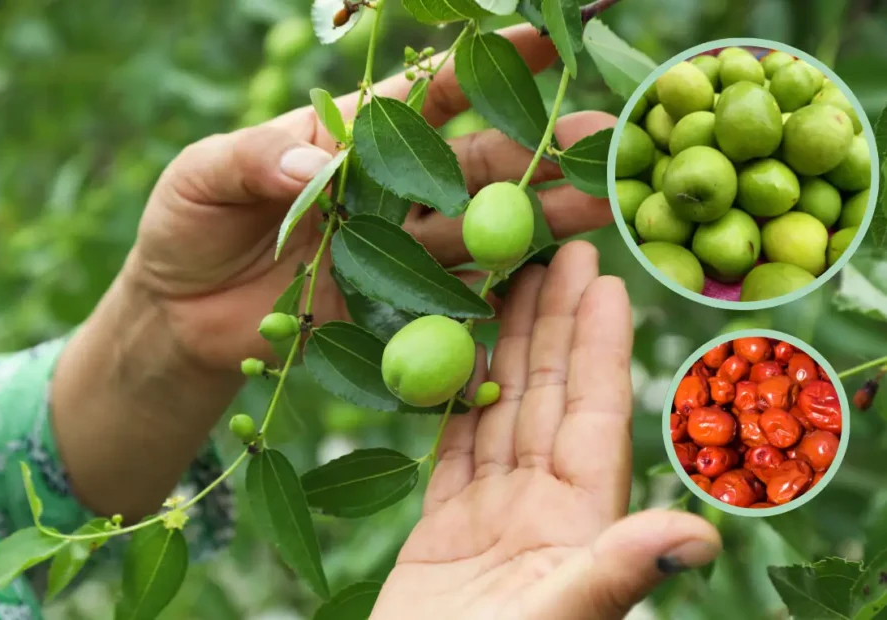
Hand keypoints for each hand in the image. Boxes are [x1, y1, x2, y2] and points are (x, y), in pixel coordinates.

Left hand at [125, 23, 614, 370]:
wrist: (180, 315)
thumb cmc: (187, 227)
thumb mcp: (203, 175)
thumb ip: (260, 159)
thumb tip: (324, 160)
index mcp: (352, 137)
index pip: (428, 95)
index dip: (487, 67)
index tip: (548, 42)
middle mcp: (388, 190)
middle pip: (477, 164)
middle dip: (542, 151)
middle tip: (606, 145)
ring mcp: (396, 249)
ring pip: (480, 228)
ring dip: (541, 218)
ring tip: (601, 207)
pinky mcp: (392, 308)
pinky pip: (453, 298)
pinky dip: (498, 293)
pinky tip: (546, 284)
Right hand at [371, 242, 721, 619]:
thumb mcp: (561, 618)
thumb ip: (620, 572)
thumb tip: (701, 534)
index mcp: (581, 520)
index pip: (593, 412)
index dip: (598, 344)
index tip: (601, 280)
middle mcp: (543, 507)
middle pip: (549, 395)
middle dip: (553, 323)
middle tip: (553, 249)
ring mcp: (492, 514)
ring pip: (501, 410)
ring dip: (503, 347)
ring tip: (501, 282)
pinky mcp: (443, 528)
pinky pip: (452, 446)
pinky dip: (452, 398)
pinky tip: (454, 353)